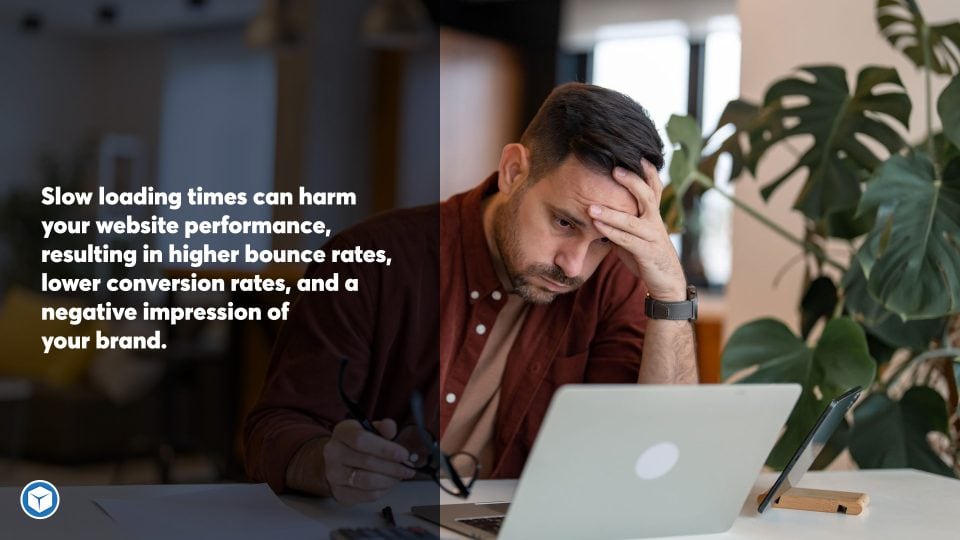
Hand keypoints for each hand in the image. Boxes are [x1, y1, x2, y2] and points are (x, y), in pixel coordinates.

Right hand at [322, 418, 415, 503]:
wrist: (338, 461)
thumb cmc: (356, 445)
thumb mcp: (369, 430)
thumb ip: (382, 428)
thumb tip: (390, 426)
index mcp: (342, 433)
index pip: (361, 440)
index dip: (385, 448)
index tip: (403, 454)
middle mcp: (333, 453)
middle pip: (367, 462)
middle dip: (393, 466)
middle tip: (408, 467)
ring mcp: (334, 475)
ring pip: (367, 481)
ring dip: (390, 480)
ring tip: (400, 476)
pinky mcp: (340, 493)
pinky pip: (367, 495)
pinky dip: (383, 490)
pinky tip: (389, 484)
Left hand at [589, 160, 686, 300]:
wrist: (666, 280)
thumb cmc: (645, 253)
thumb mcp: (634, 233)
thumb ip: (620, 219)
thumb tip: (597, 205)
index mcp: (653, 214)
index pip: (654, 187)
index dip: (648, 171)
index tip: (637, 154)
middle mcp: (655, 221)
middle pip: (647, 195)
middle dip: (631, 181)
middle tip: (614, 169)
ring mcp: (652, 237)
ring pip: (631, 220)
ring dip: (610, 212)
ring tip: (590, 206)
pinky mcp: (646, 252)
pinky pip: (626, 240)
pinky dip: (610, 232)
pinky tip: (596, 226)